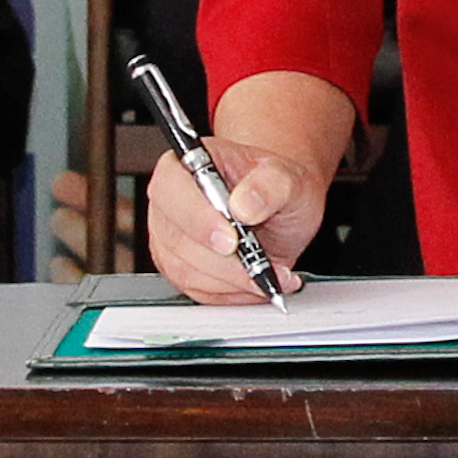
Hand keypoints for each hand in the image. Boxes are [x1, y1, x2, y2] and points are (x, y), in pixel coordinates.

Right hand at [143, 134, 327, 302]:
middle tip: (263, 265)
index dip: (199, 219)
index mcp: (186, 165)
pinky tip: (258, 281)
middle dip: (225, 261)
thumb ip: (271, 184)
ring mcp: (169, 239)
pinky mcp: (179, 269)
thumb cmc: (276, 186)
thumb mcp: (288, 176)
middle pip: (178, 240)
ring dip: (233, 280)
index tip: (231, 240)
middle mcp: (169, 202)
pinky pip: (198, 290)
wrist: (280, 208)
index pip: (172, 190)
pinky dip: (232, 292)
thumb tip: (244, 205)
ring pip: (187, 271)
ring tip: (271, 273)